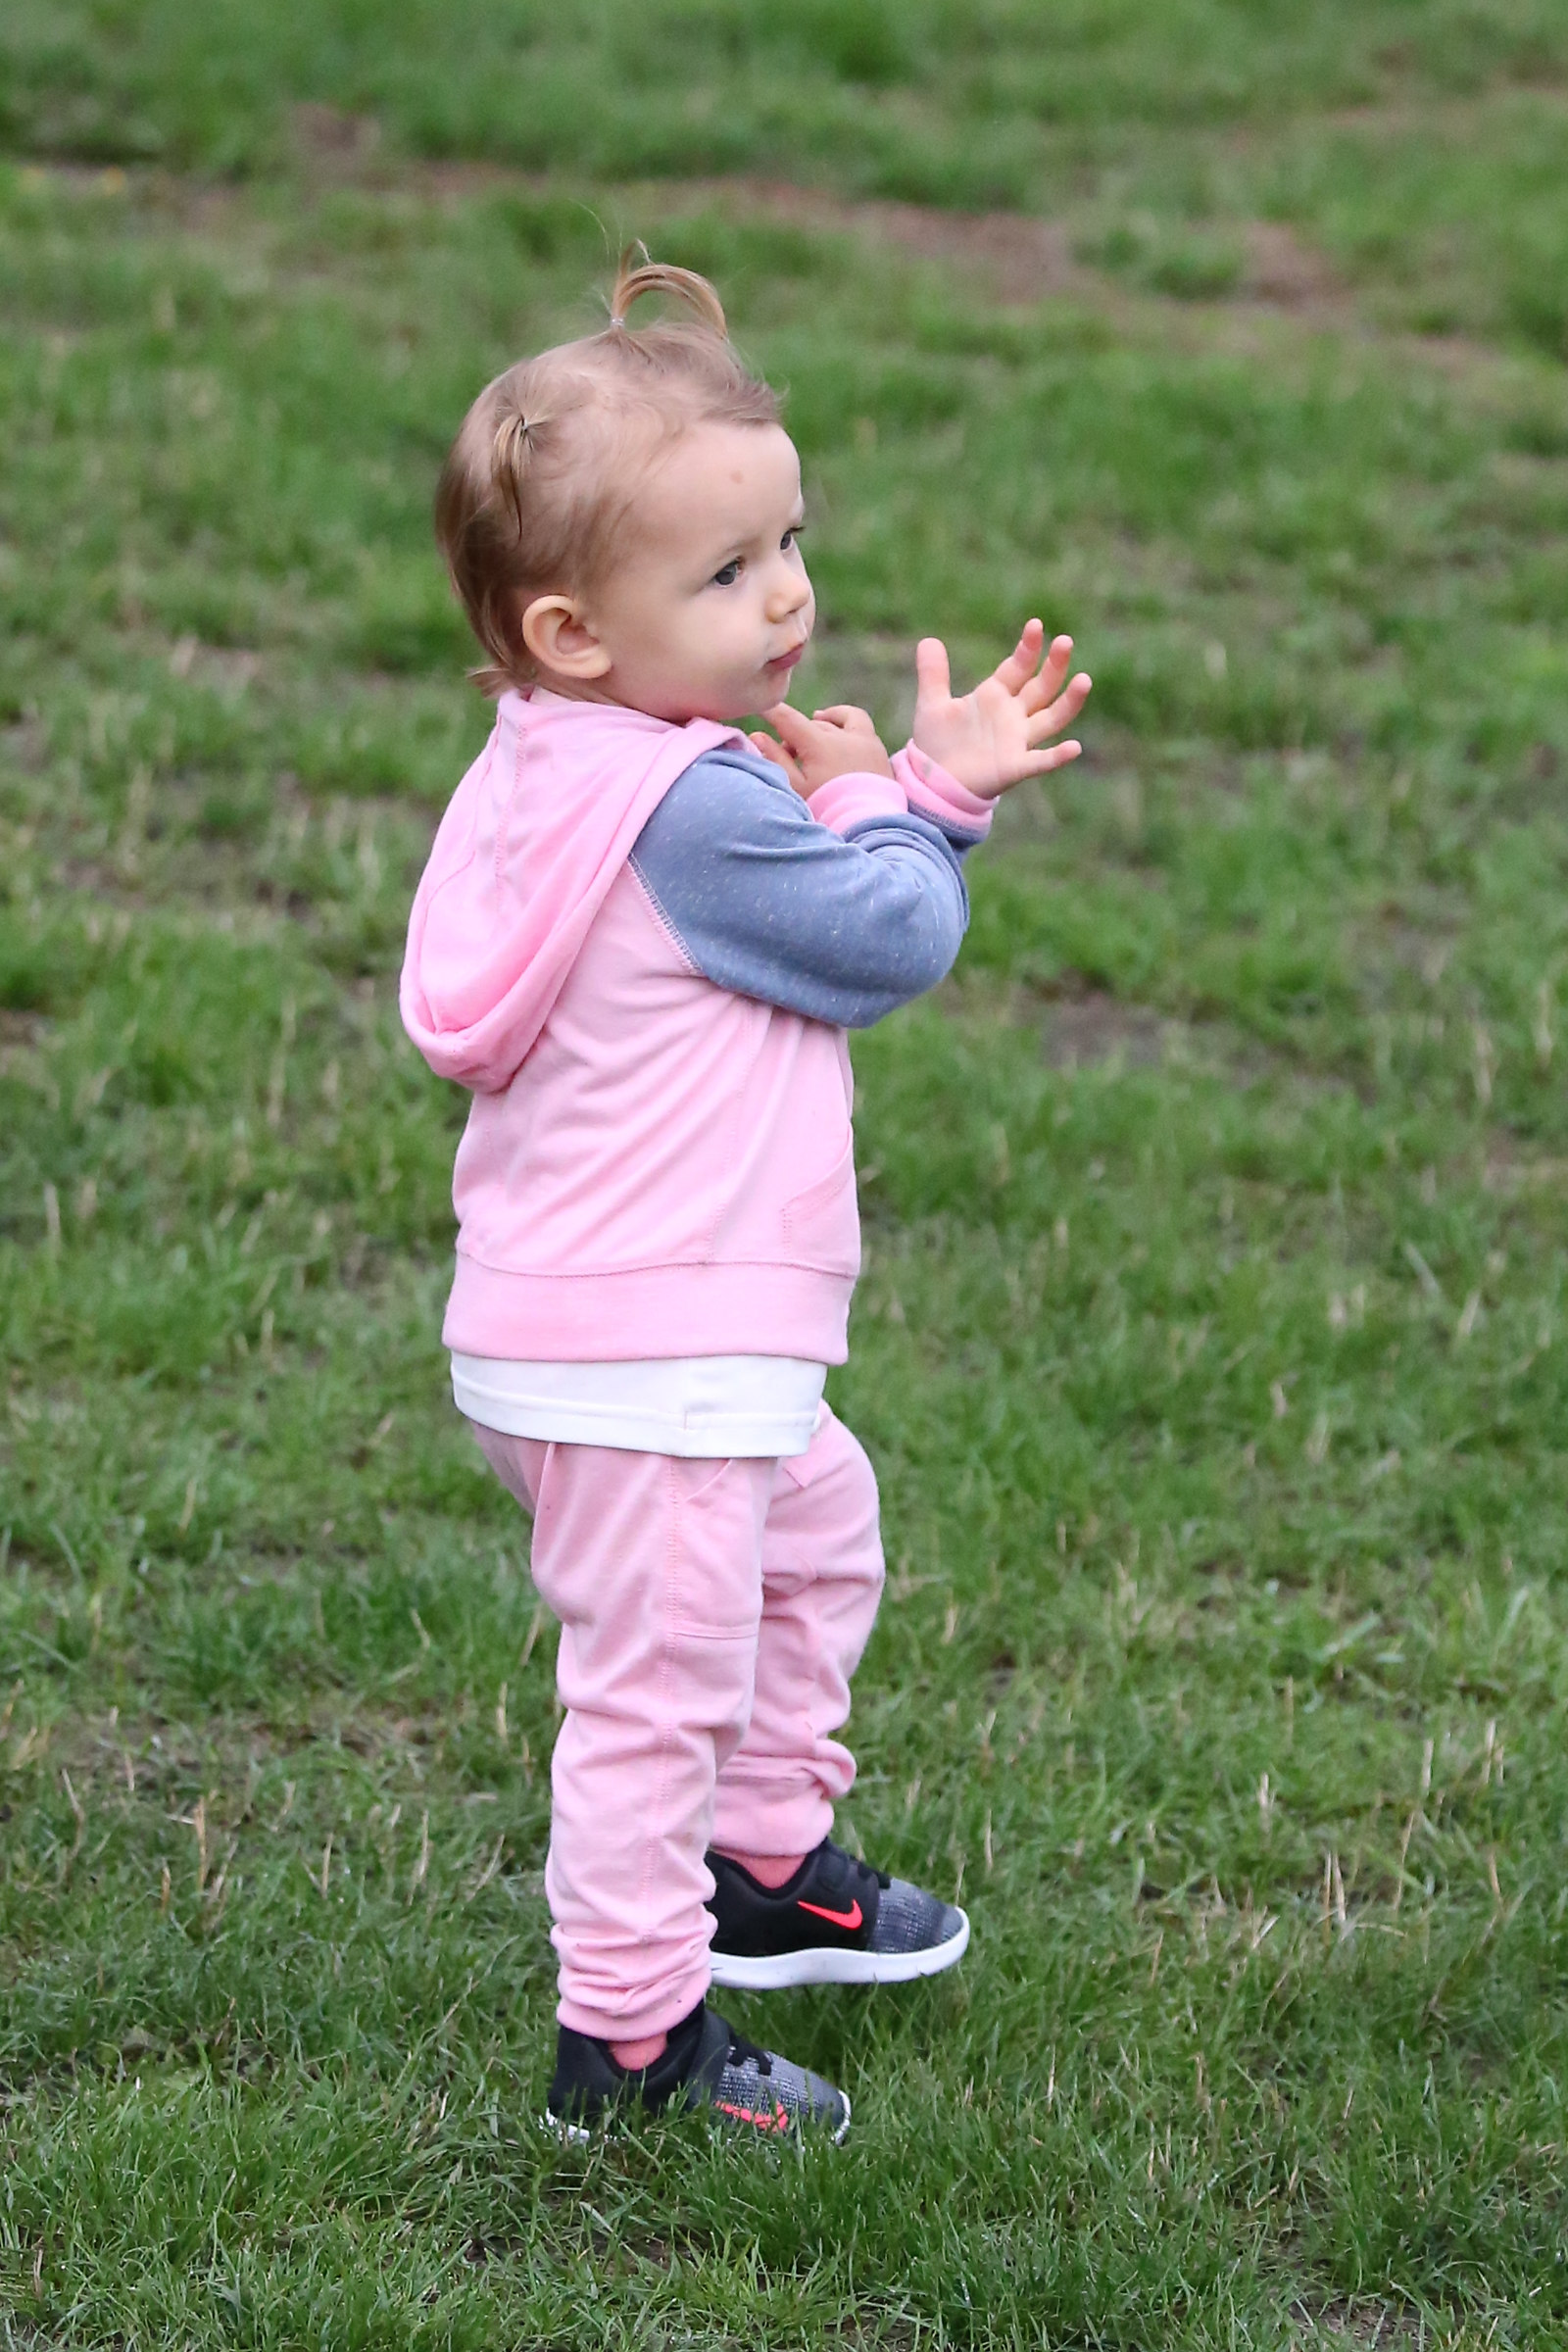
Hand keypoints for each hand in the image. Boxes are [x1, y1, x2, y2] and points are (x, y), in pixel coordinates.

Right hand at [749, 703, 894, 795]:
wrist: (870, 826)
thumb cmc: (828, 809)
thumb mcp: (796, 788)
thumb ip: (776, 759)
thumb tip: (757, 736)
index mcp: (818, 744)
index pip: (788, 719)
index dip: (771, 712)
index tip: (760, 709)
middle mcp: (842, 735)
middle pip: (810, 725)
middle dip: (795, 735)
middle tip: (788, 755)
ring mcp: (863, 740)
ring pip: (836, 721)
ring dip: (821, 723)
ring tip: (814, 727)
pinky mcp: (877, 749)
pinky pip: (860, 724)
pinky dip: (845, 722)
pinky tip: (840, 731)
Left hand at [912, 620, 1090, 799]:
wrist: (933, 783)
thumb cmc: (938, 744)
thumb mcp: (932, 705)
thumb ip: (933, 674)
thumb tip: (928, 640)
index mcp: (996, 696)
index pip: (1018, 667)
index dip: (1028, 648)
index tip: (1035, 625)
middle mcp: (1013, 716)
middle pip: (1041, 687)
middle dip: (1054, 665)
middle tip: (1065, 641)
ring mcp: (1017, 741)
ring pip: (1051, 718)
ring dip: (1069, 701)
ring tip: (1084, 680)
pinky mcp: (1015, 767)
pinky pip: (1040, 762)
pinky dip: (1057, 757)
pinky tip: (1074, 748)